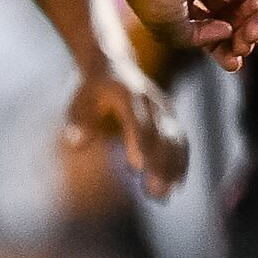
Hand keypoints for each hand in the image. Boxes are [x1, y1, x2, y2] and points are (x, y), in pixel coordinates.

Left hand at [62, 64, 187, 199]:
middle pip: (162, 134)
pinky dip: (180, 162)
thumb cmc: (93, 86)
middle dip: (161, 164)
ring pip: (176, 140)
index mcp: (129, 94)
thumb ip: (79, 119)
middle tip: (156, 192)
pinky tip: (176, 184)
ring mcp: (165, 109)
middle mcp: (152, 101)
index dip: (141, 144)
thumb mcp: (80, 97)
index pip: (139, 122)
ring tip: (164, 195)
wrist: (115, 62)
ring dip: (173, 168)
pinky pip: (180, 140)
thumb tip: (77, 143)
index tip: (139, 167)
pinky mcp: (170, 117)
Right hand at [120, 0, 257, 72]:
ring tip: (250, 31)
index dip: (224, 48)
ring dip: (254, 18)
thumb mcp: (171, 32)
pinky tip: (255, 4)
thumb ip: (201, 39)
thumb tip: (228, 32)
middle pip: (232, 15)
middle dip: (241, 36)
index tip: (234, 64)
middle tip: (244, 47)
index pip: (211, 27)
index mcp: (182, 2)